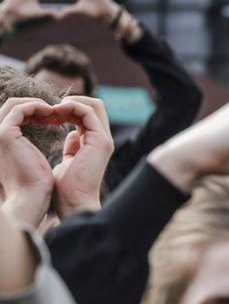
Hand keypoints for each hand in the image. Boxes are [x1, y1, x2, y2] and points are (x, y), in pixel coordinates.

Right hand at [0, 98, 59, 227]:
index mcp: (0, 141)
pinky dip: (37, 107)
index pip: (14, 116)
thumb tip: (52, 137)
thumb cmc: (37, 186)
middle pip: (12, 107)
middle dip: (36, 106)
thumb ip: (33, 146)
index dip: (35, 113)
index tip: (55, 118)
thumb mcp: (36, 160)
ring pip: (15, 104)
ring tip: (56, 111)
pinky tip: (52, 113)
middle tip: (57, 111)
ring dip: (37, 105)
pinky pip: (20, 109)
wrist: (31, 199)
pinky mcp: (5, 133)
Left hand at [51, 96, 113, 218]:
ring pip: (94, 104)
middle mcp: (102, 139)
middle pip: (94, 105)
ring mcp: (103, 139)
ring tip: (53, 110)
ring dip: (70, 102)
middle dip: (71, 102)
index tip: (49, 116)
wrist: (73, 202)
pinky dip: (71, 107)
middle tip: (51, 110)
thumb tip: (71, 135)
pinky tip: (56, 113)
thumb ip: (72, 148)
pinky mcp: (100, 141)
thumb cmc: (67, 188)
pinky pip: (88, 112)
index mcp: (95, 144)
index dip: (68, 109)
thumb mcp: (68, 161)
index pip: (88, 114)